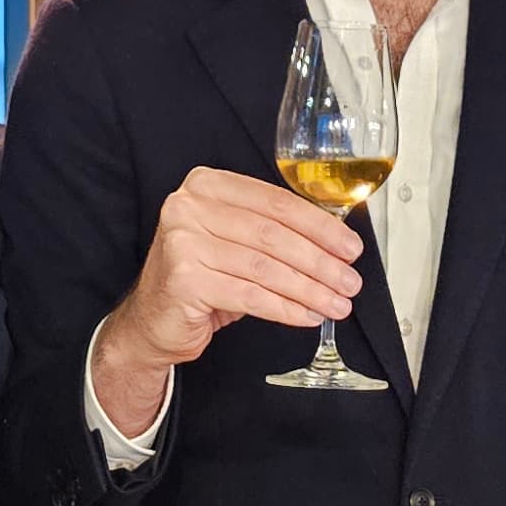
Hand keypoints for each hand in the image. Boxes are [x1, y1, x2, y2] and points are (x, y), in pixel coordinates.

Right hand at [90, 165, 363, 432]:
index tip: (351, 247)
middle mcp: (190, 207)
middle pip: (273, 234)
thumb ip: (274, 230)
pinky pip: (250, 295)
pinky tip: (307, 315)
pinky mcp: (185, 280)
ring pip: (265, 267)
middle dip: (320, 261)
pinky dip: (286, 307)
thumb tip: (337, 241)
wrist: (154, 320)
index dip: (321, 227)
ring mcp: (183, 242)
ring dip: (309, 288)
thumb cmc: (202, 277)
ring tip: (337, 303)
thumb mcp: (236, 242)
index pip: (277, 203)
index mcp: (208, 185)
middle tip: (350, 281)